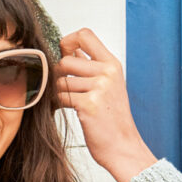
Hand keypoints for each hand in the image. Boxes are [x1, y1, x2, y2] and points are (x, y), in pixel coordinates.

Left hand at [54, 28, 157, 181]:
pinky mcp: (89, 104)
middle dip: (59, 76)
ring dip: (59, 92)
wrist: (122, 147)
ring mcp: (99, 87)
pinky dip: (59, 105)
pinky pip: (61, 97)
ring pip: (61, 80)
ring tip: (69, 102)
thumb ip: (89, 66)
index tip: (65, 55)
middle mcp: (107, 72)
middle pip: (65, 60)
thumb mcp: (107, 85)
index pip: (85, 34)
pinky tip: (67, 111)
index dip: (68, 41)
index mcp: (111, 64)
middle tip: (66, 90)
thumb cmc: (111, 119)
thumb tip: (68, 49)